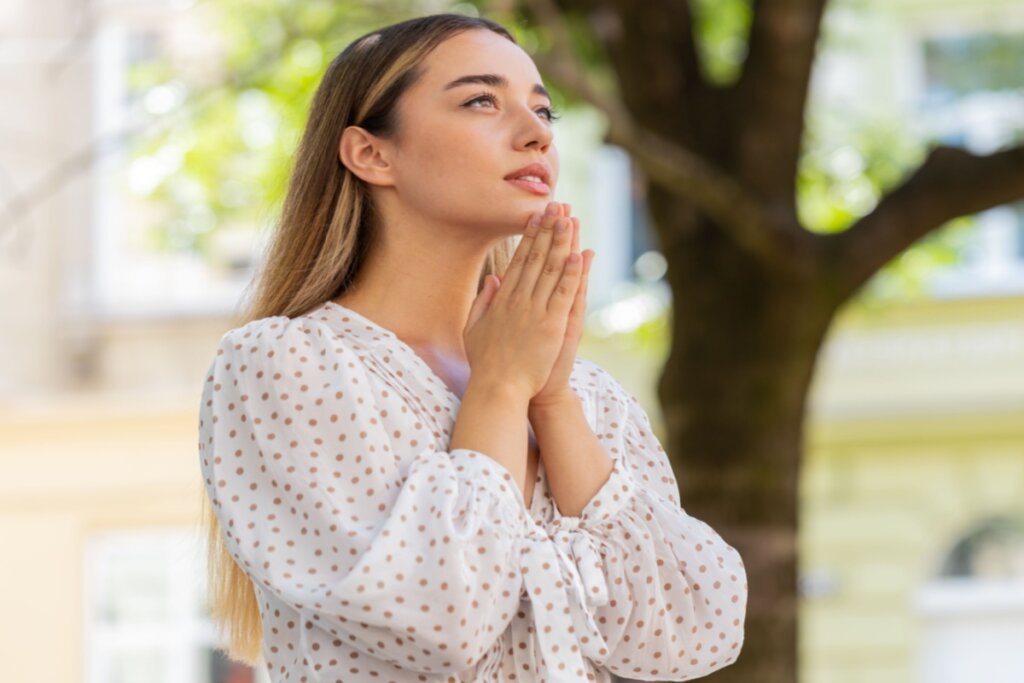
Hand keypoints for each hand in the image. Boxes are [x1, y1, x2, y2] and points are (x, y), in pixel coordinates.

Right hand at [462, 202, 582, 401]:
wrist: (498, 389)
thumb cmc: (486, 364)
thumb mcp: (474, 329)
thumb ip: (482, 302)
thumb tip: (493, 279)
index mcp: (502, 300)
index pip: (519, 260)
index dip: (529, 236)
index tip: (536, 216)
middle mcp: (518, 300)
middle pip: (536, 257)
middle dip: (548, 229)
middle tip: (556, 205)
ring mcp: (535, 311)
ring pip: (552, 269)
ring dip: (562, 242)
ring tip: (570, 218)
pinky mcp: (552, 325)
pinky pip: (564, 293)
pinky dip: (572, 273)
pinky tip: (579, 253)